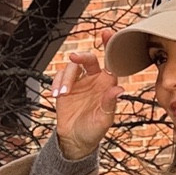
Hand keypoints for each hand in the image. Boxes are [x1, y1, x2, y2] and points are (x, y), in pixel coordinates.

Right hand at [51, 31, 119, 160]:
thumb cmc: (93, 131)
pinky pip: (59, 76)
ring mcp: (79, 82)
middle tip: (74, 59)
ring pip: (72, 68)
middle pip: (89, 59)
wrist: (75, 140)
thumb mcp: (103, 120)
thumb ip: (109, 104)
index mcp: (108, 85)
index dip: (110, 46)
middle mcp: (94, 80)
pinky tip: (56, 95)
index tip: (106, 33)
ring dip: (65, 79)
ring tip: (62, 94)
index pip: (111, 62)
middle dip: (81, 56)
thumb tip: (119, 89)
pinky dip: (56, 83)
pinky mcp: (65, 86)